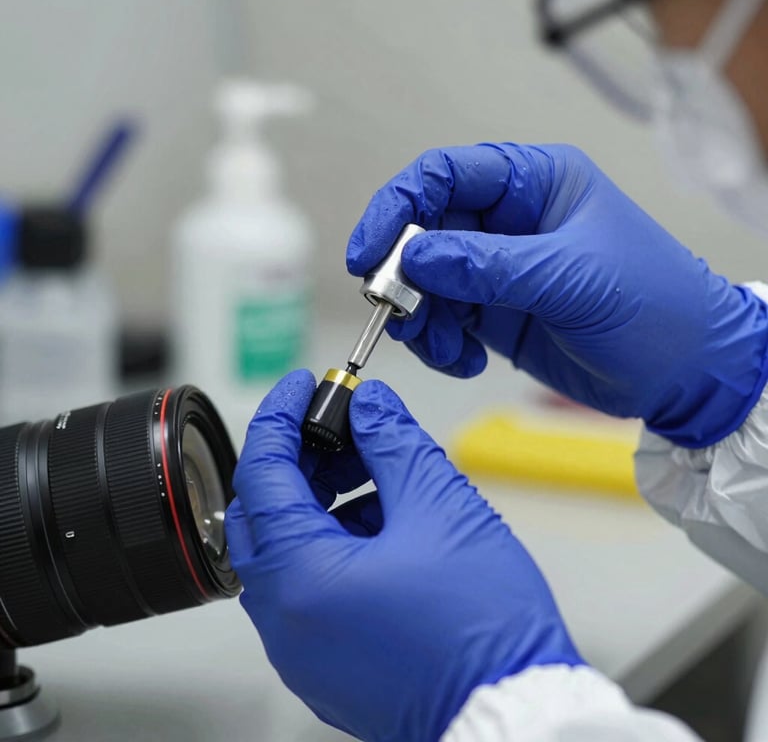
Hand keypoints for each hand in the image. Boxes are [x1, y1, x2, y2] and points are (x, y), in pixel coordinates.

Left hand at [226, 370, 581, 741]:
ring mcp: (301, 649)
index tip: (300, 388)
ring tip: (379, 482)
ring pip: (286, 552)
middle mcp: (286, 621)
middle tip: (344, 433)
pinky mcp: (325, 663)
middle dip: (301, 462)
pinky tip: (385, 530)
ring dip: (321, 506)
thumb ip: (394, 443)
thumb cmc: (485, 629)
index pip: (264, 473)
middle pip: (265, 514)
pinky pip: (307, 588)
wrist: (518, 716)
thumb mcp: (441, 507)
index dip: (280, 417)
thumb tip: (370, 406)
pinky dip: (332, 547)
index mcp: (301, 579)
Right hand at [347, 143, 767, 446]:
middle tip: (399, 310)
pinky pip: (441, 320)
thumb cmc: (655, 305)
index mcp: (534, 184)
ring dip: (420, 319)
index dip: (399, 206)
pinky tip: (465, 361)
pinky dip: (438, 344)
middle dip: (402, 274)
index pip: (446, 175)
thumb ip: (486, 266)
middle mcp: (510, 223)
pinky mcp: (495, 313)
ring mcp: (498, 270)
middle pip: (423, 231)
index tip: (370, 252)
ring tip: (446, 350)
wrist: (685, 372)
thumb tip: (414, 257)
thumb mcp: (570, 279)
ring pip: (424, 282)